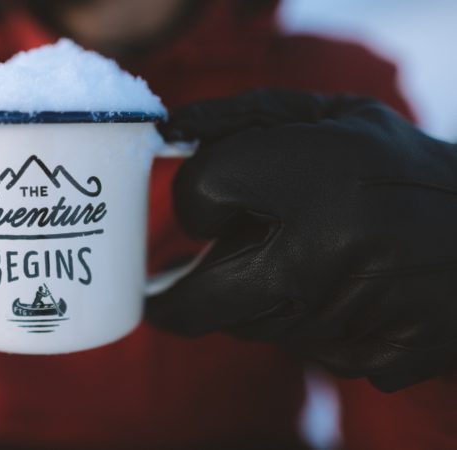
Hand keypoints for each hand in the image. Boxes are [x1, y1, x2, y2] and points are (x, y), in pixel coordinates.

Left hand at [147, 90, 456, 391]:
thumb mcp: (329, 118)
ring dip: (249, 298)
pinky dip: (298, 321)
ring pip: (247, 324)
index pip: (202, 190)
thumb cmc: (400, 168)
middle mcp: (329, 254)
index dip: (195, 195)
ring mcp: (350, 319)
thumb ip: (241, 119)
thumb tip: (169, 133)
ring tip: (295, 260)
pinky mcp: (372, 361)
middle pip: (200, 298)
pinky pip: (297, 346)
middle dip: (180, 295)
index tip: (208, 202)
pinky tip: (335, 290)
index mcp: (319, 178)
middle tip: (168, 289)